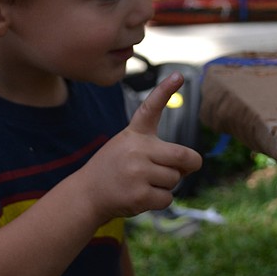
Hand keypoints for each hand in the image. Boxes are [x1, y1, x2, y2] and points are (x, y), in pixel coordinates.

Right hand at [80, 73, 202, 221]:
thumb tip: (189, 165)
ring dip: (167, 184)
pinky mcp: (139, 194)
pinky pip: (167, 197)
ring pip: (175, 179)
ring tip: (144, 183)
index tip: (179, 75)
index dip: (165, 91)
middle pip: (183, 155)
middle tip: (186, 169)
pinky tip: (141, 197)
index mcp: (134, 134)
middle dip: (190, 165)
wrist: (86, 194)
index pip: (150, 108)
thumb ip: (158, 151)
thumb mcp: (128, 148)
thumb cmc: (114, 169)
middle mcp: (136, 149)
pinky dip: (160, 200)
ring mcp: (137, 172)